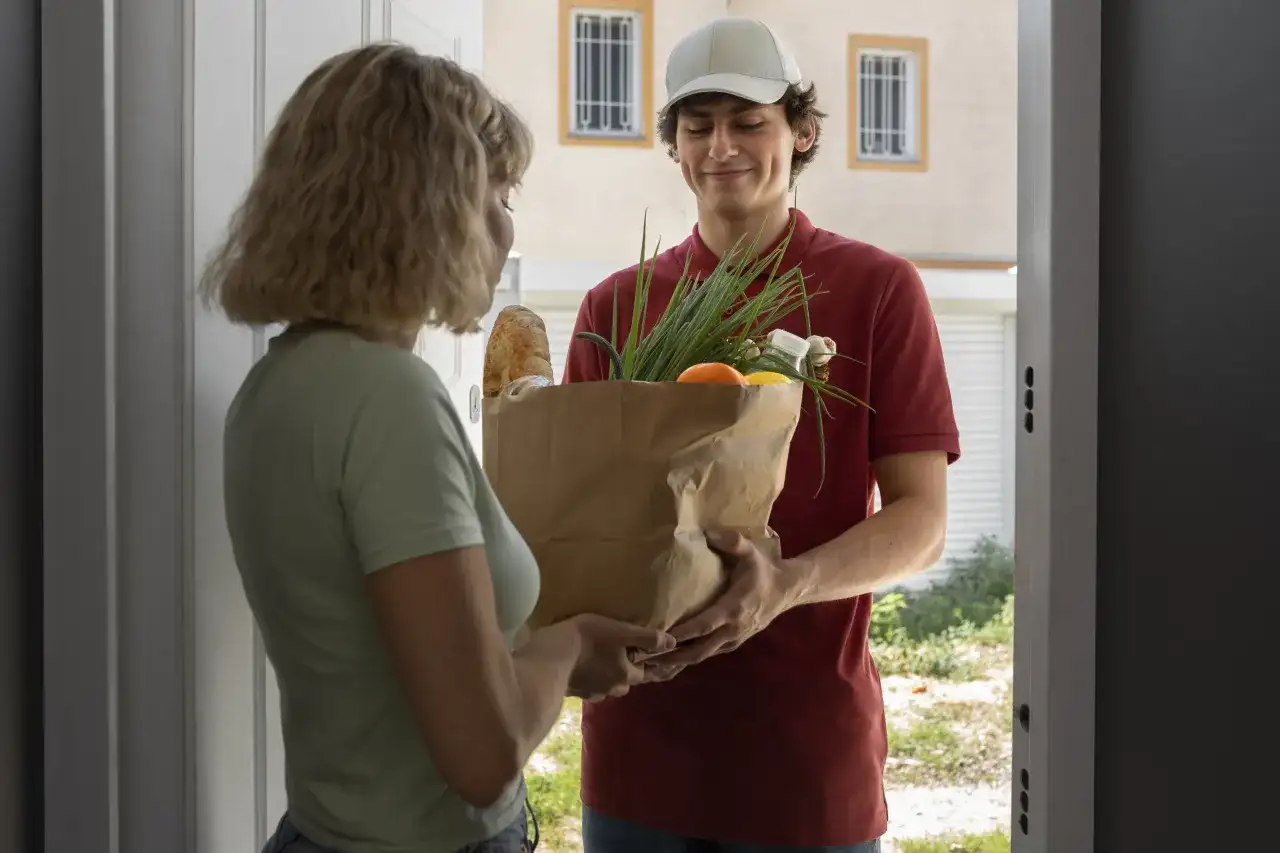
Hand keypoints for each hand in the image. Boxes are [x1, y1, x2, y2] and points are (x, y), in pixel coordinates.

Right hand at [562, 614, 674, 701]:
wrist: (549, 656)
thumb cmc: (589, 639)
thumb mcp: (621, 632)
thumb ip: (647, 638)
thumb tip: (672, 643)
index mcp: (627, 676)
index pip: (645, 672)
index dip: (649, 663)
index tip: (648, 655)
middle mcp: (612, 690)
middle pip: (625, 680)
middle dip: (625, 668)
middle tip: (621, 651)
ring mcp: (591, 693)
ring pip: (606, 683)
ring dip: (606, 672)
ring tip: (599, 655)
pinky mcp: (573, 692)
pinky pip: (588, 684)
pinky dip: (589, 675)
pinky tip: (581, 664)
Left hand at [644, 530, 802, 681]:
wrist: (786, 590)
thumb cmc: (764, 570)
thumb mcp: (751, 552)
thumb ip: (733, 542)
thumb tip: (708, 533)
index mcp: (733, 608)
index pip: (703, 626)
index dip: (681, 634)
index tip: (658, 638)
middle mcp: (732, 629)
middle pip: (699, 650)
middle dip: (673, 656)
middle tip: (647, 658)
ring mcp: (734, 639)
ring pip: (703, 656)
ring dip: (680, 660)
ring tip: (653, 663)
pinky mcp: (735, 643)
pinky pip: (710, 654)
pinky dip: (691, 658)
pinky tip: (674, 658)